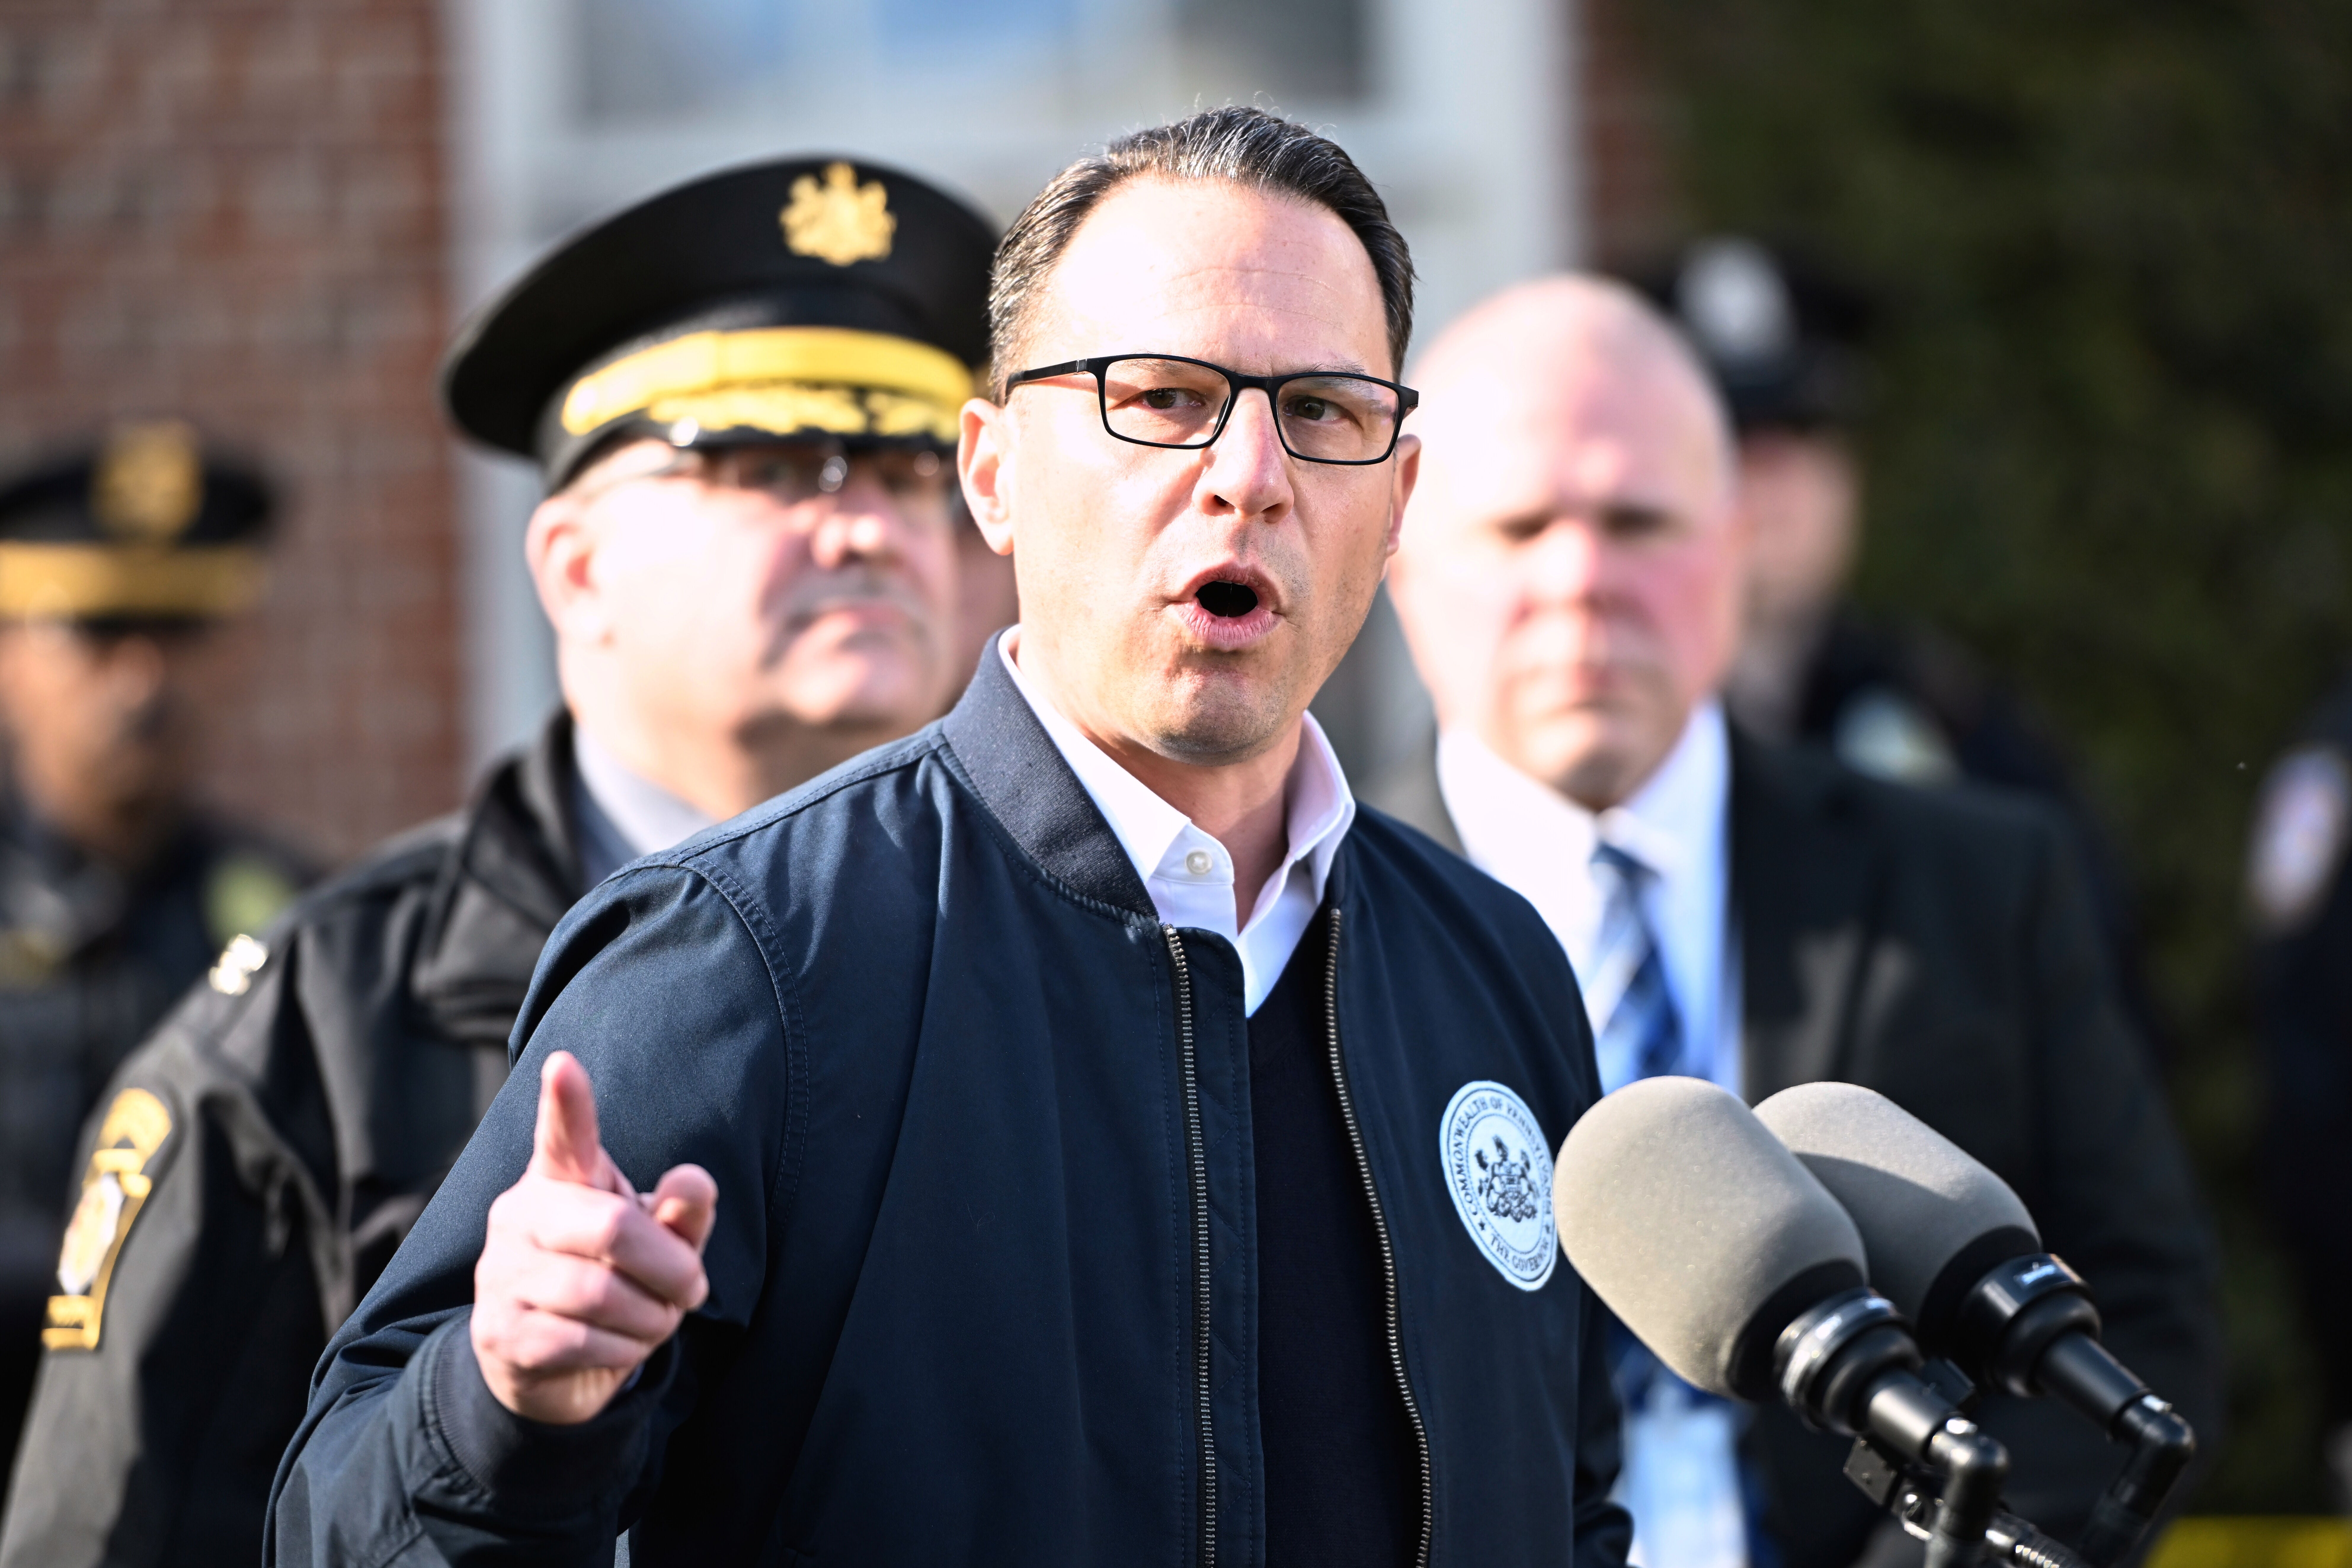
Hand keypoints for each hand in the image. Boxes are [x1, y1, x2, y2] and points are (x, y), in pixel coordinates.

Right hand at [470, 1051, 717, 1424]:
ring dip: (650, 1317)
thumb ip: (681, 1214)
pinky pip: (582, 1340)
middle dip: (672, 1268)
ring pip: (599, 1293)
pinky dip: (623, 1351)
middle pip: (613, 1228)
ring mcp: (500, 1272)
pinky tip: (621, 1346)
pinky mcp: (499, 1331)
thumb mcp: (660, 1243)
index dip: (566, 1102)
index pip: (564, 1135)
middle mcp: (519, 1215)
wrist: (556, 1362)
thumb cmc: (616, 1280)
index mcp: (561, 1178)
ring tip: (654, 1320)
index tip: (564, 1064)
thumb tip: (693, 1183)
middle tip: (691, 1289)